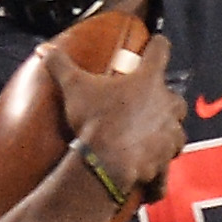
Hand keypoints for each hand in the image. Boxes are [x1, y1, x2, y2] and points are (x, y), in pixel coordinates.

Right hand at [46, 32, 184, 200]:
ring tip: (154, 137)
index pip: (161, 51)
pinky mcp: (164, 160)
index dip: (158, 45)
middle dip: (166, 100)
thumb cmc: (94, 119)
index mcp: (148, 80)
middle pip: (176, 97)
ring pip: (178, 131)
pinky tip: (153, 177)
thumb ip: (60, 64)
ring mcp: (168, 134)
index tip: (156, 44)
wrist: (106, 161)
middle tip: (150, 104)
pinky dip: (161, 173)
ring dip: (169, 133)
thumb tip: (43, 48)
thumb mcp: (73, 87)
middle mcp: (166, 104)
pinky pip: (166, 168)